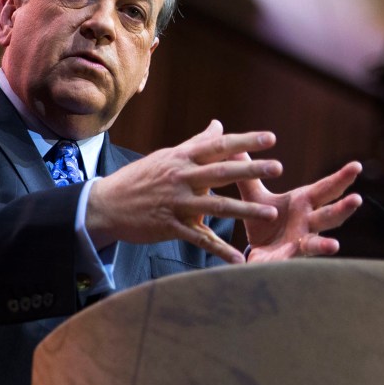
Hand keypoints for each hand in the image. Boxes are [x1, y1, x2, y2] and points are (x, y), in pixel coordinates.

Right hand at [87, 120, 281, 263]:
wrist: (105, 205)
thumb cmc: (138, 179)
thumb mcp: (166, 157)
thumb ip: (196, 143)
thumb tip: (218, 125)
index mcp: (181, 159)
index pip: (217, 146)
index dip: (245, 141)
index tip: (270, 138)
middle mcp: (180, 178)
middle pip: (220, 172)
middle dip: (250, 170)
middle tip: (278, 168)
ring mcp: (176, 203)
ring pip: (216, 206)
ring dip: (245, 210)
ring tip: (271, 213)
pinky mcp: (170, 226)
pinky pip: (199, 239)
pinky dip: (219, 251)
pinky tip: (238, 259)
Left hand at [236, 157, 361, 261]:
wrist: (255, 250)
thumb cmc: (264, 221)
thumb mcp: (255, 197)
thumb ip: (248, 175)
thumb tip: (233, 149)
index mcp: (304, 203)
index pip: (326, 189)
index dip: (341, 178)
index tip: (357, 166)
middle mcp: (308, 223)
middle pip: (329, 215)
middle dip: (343, 208)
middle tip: (357, 199)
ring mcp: (301, 243)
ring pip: (317, 244)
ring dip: (325, 245)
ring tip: (334, 246)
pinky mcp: (286, 260)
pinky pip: (291, 262)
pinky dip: (292, 265)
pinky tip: (298, 272)